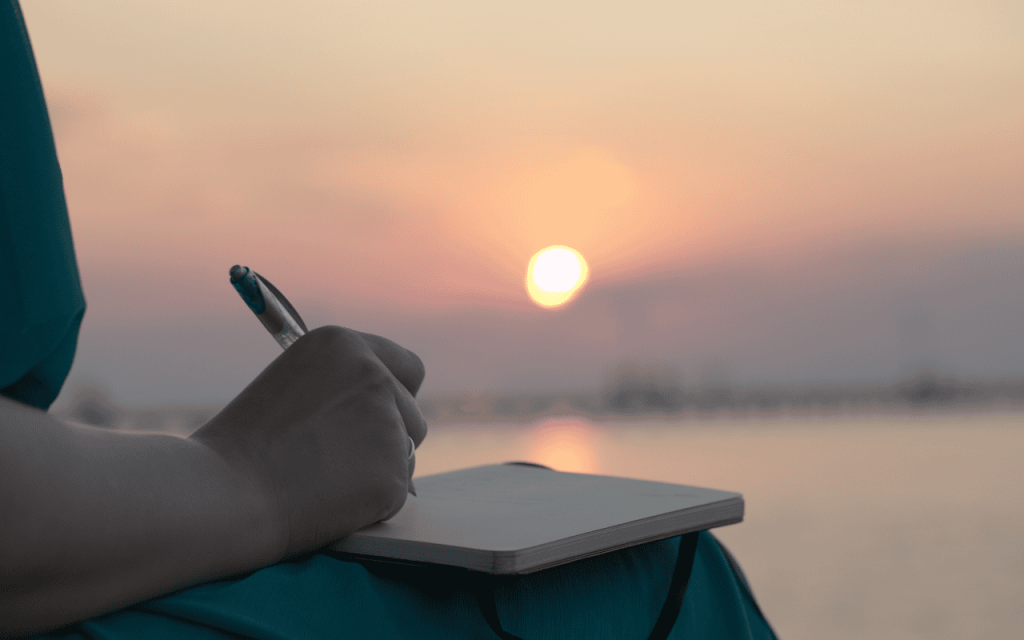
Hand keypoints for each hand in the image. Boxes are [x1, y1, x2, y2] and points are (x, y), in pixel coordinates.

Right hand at [189, 326, 426, 558]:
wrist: (223, 494)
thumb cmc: (242, 448)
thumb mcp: (292, 387)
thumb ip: (342, 391)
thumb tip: (386, 416)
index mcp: (344, 345)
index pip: (407, 368)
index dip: (396, 396)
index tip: (383, 417)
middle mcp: (374, 376)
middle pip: (412, 415)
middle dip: (389, 439)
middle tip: (339, 461)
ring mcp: (388, 424)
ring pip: (406, 455)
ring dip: (378, 470)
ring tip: (321, 479)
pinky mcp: (392, 472)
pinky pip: (397, 492)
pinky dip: (371, 503)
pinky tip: (328, 501)